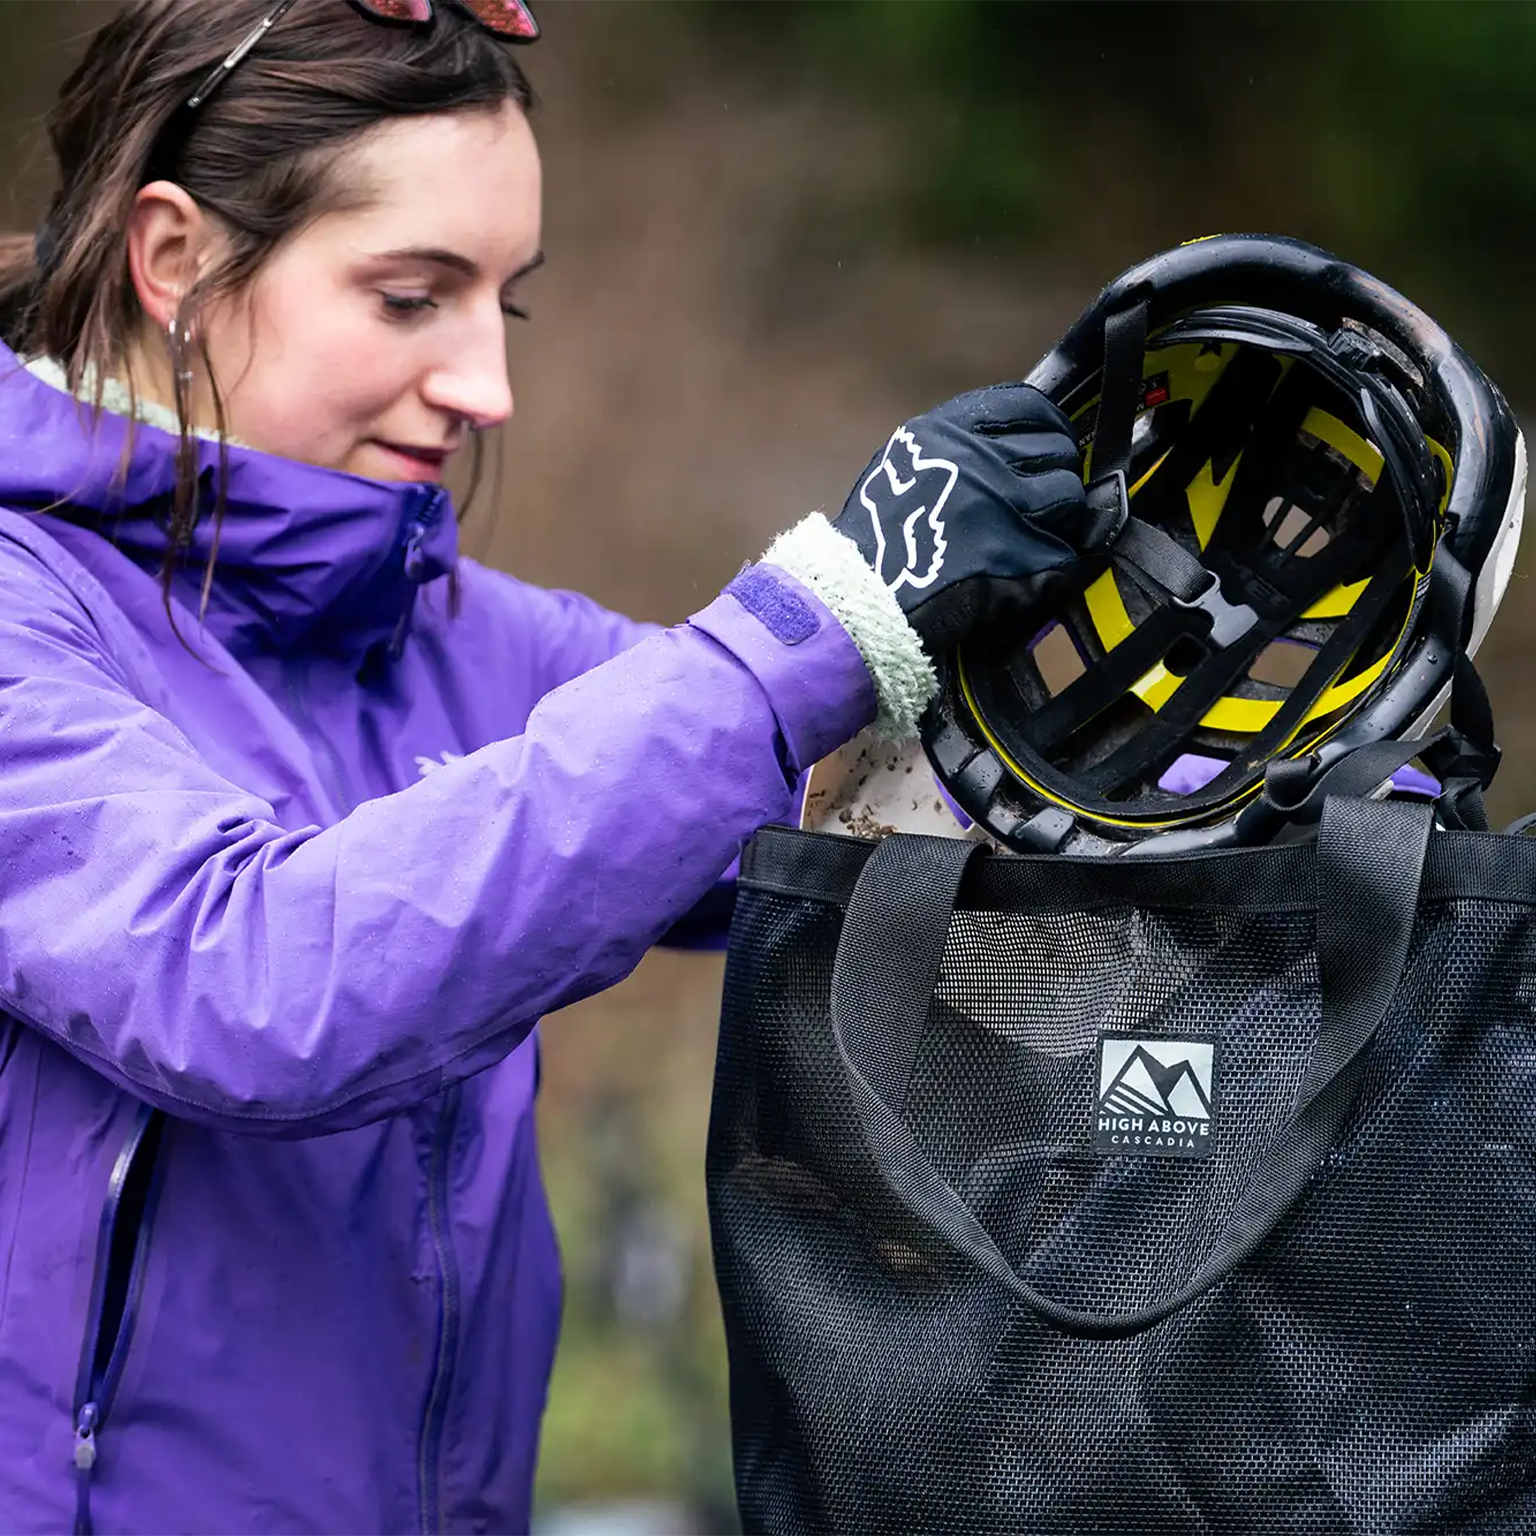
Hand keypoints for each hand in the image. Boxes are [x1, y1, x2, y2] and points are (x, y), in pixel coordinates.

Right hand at [832, 382, 1090, 651]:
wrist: (863, 598)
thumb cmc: (878, 534)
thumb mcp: (905, 460)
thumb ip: (958, 443)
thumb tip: (1013, 440)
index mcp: (951, 430)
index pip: (1030, 408)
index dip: (1048, 427)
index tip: (1048, 446)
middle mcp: (983, 460)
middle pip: (1058, 449)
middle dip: (1055, 472)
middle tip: (1039, 499)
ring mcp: (1006, 507)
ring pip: (1069, 497)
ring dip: (1059, 517)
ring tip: (1033, 535)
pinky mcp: (1023, 556)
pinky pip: (1063, 551)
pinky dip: (1051, 562)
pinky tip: (1026, 571)